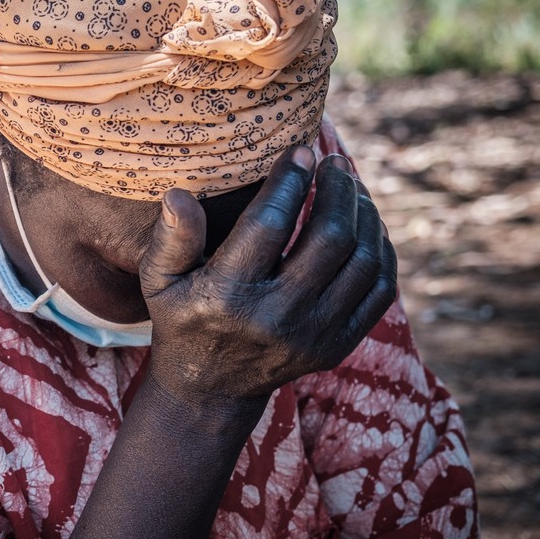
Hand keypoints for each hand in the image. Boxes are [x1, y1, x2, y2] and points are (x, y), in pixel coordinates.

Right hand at [138, 146, 396, 404]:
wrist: (211, 388)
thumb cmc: (182, 317)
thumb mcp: (159, 280)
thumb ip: (171, 238)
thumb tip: (179, 194)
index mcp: (228, 297)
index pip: (268, 226)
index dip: (288, 182)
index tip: (299, 151)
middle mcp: (276, 319)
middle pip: (329, 240)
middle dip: (337, 190)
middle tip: (334, 162)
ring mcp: (314, 335)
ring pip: (363, 261)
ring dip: (364, 214)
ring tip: (351, 187)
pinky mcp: (339, 345)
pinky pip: (379, 289)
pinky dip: (380, 249)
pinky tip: (365, 223)